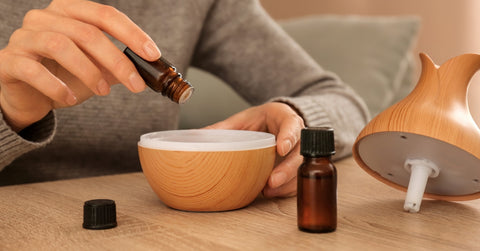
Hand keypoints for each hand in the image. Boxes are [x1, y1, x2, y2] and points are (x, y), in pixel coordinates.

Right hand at [0, 0, 160, 131]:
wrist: (28, 96)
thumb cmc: (64, 75)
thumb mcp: (96, 68)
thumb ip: (117, 64)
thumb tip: (148, 70)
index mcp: (69, 11)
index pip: (105, 15)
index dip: (131, 33)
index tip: (152, 54)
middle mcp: (44, 17)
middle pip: (86, 32)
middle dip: (116, 60)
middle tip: (135, 84)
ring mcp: (23, 37)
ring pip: (60, 45)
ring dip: (89, 72)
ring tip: (103, 91)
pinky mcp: (9, 61)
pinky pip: (33, 70)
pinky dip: (56, 86)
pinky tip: (70, 98)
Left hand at [206, 102, 304, 197]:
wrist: (274, 122)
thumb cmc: (260, 120)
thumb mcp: (243, 119)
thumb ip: (223, 127)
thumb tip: (197, 136)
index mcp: (284, 117)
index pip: (292, 125)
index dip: (288, 137)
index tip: (280, 149)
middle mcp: (296, 135)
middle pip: (300, 152)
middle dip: (288, 169)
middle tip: (272, 181)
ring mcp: (299, 152)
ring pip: (301, 169)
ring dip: (286, 182)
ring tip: (269, 190)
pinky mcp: (297, 166)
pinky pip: (297, 179)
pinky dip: (285, 188)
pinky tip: (271, 192)